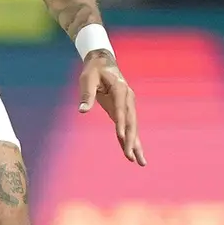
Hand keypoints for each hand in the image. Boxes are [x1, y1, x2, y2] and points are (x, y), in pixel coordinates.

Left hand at [79, 51, 143, 165]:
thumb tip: (82, 111)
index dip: (121, 124)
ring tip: (141, 162)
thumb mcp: (87, 79)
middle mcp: (128, 98)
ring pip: (133, 127)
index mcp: (120, 88)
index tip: (121, 138)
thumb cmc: (94, 70)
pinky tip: (132, 153)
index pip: (121, 109)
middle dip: (131, 140)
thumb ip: (86, 95)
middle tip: (131, 157)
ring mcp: (128, 104)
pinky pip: (127, 127)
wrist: (103, 62)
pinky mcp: (124, 110)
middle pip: (131, 121)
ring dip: (136, 144)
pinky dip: (130, 140)